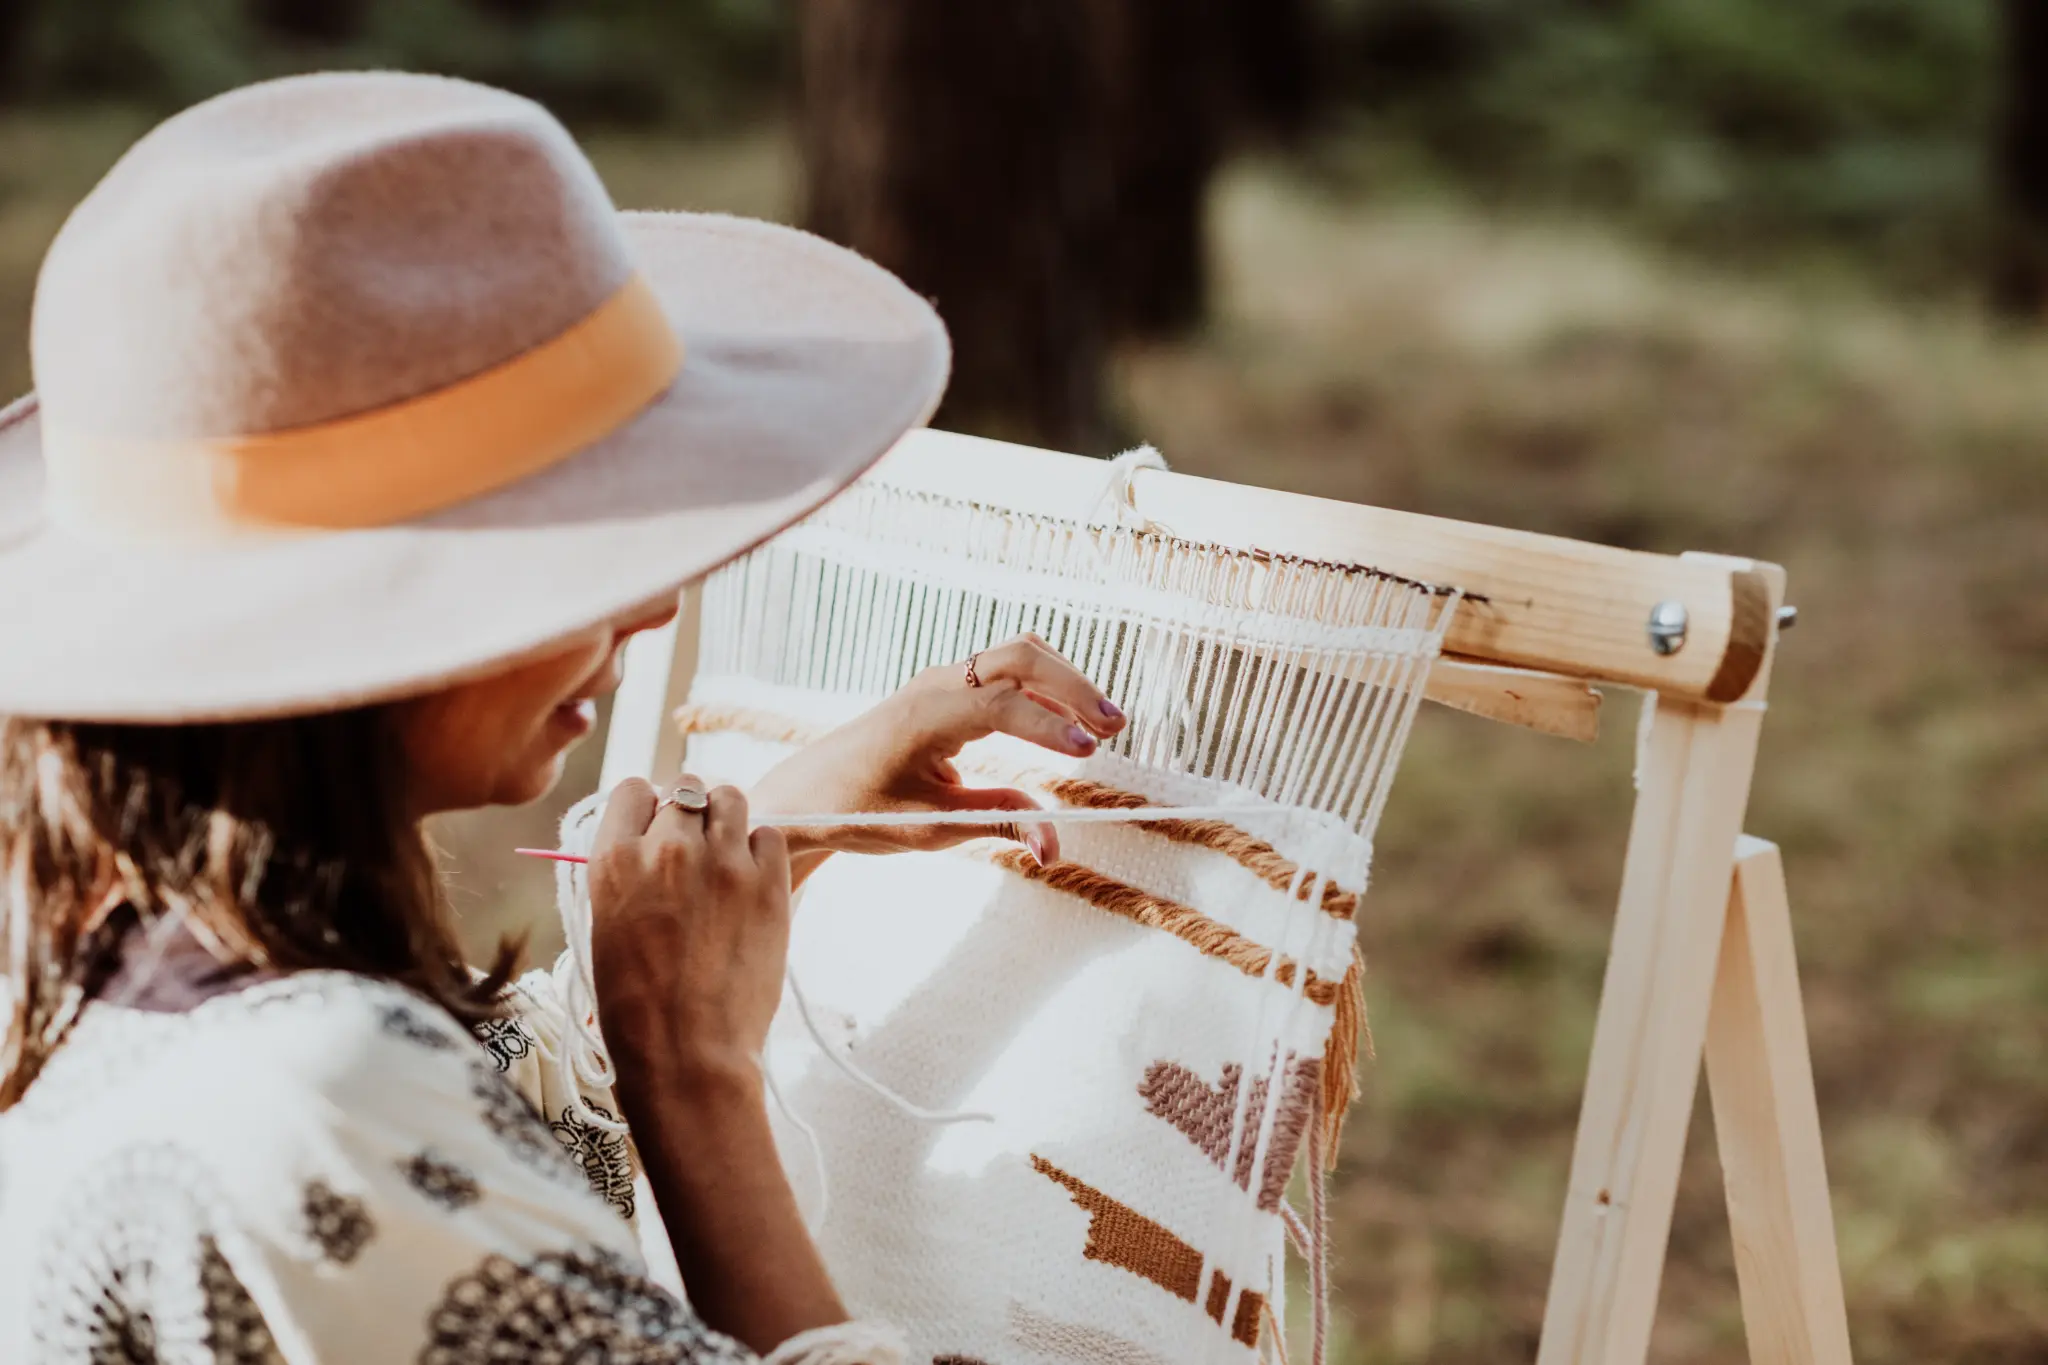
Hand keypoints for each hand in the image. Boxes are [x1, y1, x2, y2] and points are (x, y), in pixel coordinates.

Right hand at [586, 776, 790, 1090]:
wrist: (687, 1053)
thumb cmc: (636, 1008)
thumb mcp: (607, 928)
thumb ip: (629, 876)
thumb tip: (651, 847)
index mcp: (614, 861)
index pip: (633, 790)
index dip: (647, 808)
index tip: (655, 828)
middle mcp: (668, 849)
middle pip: (686, 790)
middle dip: (690, 814)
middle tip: (696, 851)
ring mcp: (722, 862)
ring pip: (731, 798)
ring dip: (728, 819)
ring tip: (726, 858)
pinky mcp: (767, 882)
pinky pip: (770, 833)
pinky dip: (762, 849)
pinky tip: (752, 882)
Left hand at [748, 632, 1126, 870]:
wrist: (809, 792)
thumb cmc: (860, 809)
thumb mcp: (929, 827)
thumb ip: (997, 823)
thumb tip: (1054, 845)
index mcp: (928, 715)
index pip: (1004, 703)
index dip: (1050, 725)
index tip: (1088, 752)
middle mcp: (938, 685)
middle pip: (1020, 658)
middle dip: (1073, 687)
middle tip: (1114, 727)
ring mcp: (944, 682)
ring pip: (1017, 657)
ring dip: (1063, 683)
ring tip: (1102, 725)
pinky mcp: (949, 690)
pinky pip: (1005, 671)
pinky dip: (1044, 688)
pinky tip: (1068, 722)